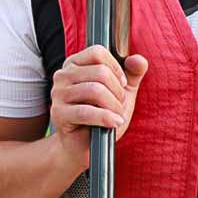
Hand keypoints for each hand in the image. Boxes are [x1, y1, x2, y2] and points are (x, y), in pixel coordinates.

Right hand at [50, 45, 148, 168]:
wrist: (84, 146)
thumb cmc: (102, 115)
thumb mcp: (122, 92)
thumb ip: (133, 73)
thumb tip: (138, 60)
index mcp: (75, 64)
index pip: (98, 52)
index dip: (116, 68)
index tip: (122, 84)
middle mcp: (63, 75)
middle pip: (100, 72)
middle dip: (118, 92)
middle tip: (120, 106)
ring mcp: (58, 94)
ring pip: (95, 90)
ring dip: (114, 106)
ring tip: (116, 116)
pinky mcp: (59, 114)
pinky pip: (86, 112)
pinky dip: (105, 118)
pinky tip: (114, 123)